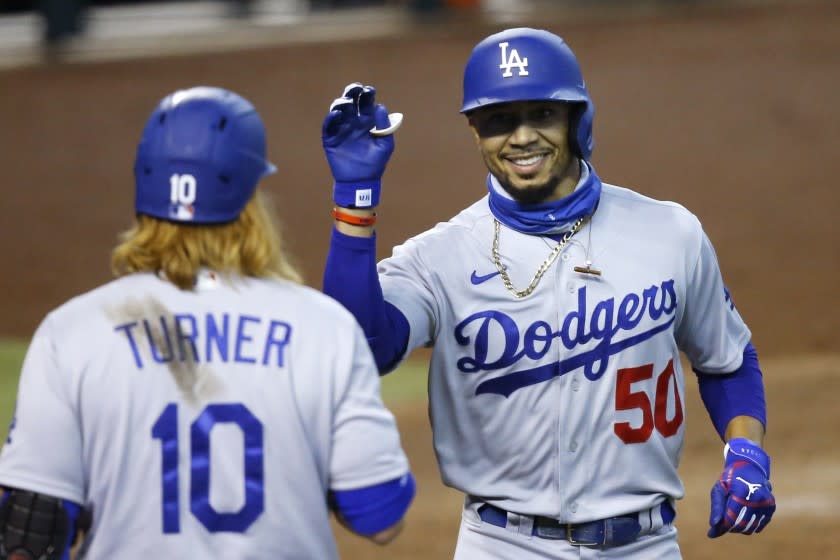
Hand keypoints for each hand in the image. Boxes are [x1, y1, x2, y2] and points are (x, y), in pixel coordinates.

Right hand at [322, 83, 400, 207]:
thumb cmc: (375, 164)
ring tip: (346, 102)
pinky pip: (329, 125)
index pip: (366, 103)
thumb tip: (380, 106)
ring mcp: (341, 130)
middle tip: (355, 88)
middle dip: (352, 92)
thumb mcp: (385, 145)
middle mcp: (353, 123)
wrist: (361, 181)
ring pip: (338, 110)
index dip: (367, 94)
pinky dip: (331, 118)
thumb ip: (385, 127)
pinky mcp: (331, 139)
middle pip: (351, 102)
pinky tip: (337, 115)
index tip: (369, 90)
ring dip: (341, 103)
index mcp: (367, 122)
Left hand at [707, 438, 775, 536]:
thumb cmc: (730, 478)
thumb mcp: (719, 489)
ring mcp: (766, 503)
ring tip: (731, 519)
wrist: (750, 467)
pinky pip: (760, 525)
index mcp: (741, 492)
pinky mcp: (771, 507)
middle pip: (740, 524)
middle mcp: (756, 498)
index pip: (730, 518)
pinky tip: (742, 519)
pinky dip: (750, 526)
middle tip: (721, 525)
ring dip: (739, 528)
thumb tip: (713, 526)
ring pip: (750, 527)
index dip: (721, 527)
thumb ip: (717, 507)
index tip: (712, 533)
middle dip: (728, 528)